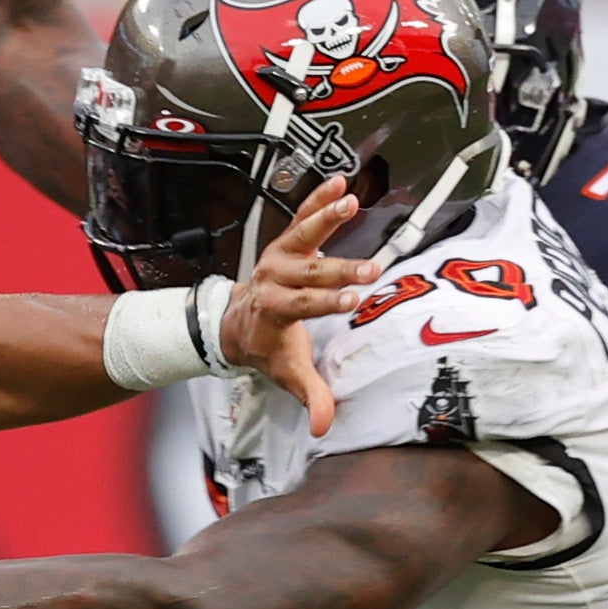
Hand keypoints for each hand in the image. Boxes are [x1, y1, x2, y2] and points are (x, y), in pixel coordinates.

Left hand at [226, 181, 366, 434]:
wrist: (236, 321)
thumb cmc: (267, 346)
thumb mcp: (286, 372)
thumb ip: (309, 395)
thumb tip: (323, 425)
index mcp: (272, 310)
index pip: (301, 305)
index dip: (325, 302)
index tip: (352, 299)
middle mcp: (272, 279)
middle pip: (309, 272)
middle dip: (339, 269)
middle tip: (371, 269)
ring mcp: (278, 256)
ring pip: (303, 235)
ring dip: (326, 218)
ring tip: (350, 203)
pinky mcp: (286, 241)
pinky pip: (303, 216)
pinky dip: (319, 198)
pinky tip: (341, 182)